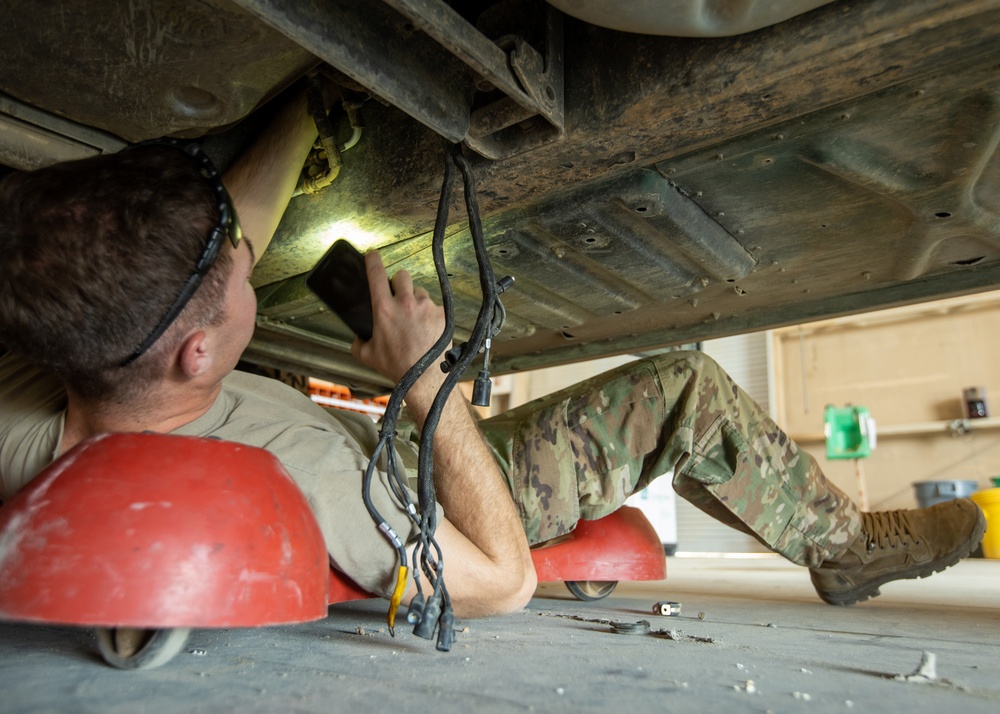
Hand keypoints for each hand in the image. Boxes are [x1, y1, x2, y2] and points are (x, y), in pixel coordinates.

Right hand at [351, 251, 446, 393]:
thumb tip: (358, 337)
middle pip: (402, 275)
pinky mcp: (441, 313)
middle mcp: (405, 303)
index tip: (372, 254)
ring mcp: (426, 307)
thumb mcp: (366, 355)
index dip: (373, 260)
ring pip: (419, 292)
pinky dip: (430, 314)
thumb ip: (358, 341)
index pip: (376, 274)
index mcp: (384, 309)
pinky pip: (434, 306)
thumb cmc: (396, 367)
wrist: (423, 378)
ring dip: (415, 300)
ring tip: (414, 321)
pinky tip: (427, 329)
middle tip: (398, 297)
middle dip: (398, 282)